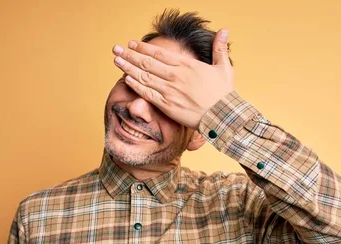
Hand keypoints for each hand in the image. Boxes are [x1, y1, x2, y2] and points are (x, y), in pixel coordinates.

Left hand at [112, 29, 233, 129]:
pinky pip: (148, 94)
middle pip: (147, 62)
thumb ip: (220, 48)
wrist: (223, 116)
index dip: (143, 47)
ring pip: (144, 76)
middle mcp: (175, 76)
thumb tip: (224, 30)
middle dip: (130, 55)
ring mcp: (170, 90)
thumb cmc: (224, 94)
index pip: (159, 53)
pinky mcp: (167, 105)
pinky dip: (136, 86)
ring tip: (117, 60)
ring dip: (128, 68)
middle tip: (116, 49)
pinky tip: (126, 79)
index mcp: (187, 65)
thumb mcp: (224, 68)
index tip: (132, 44)